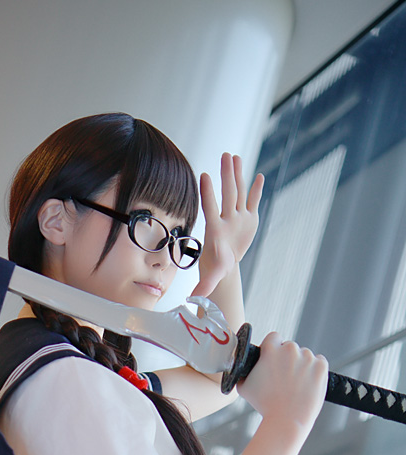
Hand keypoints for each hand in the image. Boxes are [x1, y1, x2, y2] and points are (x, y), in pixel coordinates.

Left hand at [190, 154, 263, 298]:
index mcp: (216, 229)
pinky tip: (259, 176)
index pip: (210, 208)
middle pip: (228, 194)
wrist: (225, 262)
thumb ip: (204, 285)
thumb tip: (194, 299)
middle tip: (226, 155)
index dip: (208, 193)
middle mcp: (227, 219)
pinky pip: (253, 202)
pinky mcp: (249, 218)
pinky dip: (257, 191)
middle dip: (227, 176)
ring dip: (238, 175)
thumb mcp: (211, 276)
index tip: (204, 176)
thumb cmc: (216, 267)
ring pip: (239, 193)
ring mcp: (238, 217)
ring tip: (235, 157)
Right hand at [238, 332, 328, 433]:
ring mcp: (307, 357)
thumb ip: (245, 372)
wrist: (286, 420)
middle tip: (284, 377)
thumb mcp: (244, 387)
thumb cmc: (264, 405)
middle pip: (290, 348)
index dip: (273, 348)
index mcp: (271, 350)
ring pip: (305, 356)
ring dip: (301, 365)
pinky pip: (319, 362)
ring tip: (295, 385)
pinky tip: (307, 383)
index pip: (274, 337)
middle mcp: (290, 349)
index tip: (274, 358)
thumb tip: (245, 367)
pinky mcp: (321, 366)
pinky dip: (315, 370)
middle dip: (287, 359)